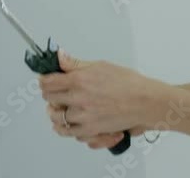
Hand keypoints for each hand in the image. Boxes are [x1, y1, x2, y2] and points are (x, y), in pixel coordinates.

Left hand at [38, 50, 166, 140]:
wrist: (145, 102)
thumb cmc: (128, 83)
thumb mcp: (100, 66)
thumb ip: (76, 64)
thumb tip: (60, 56)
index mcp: (79, 80)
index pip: (48, 82)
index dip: (44, 80)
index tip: (45, 80)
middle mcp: (78, 99)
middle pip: (49, 99)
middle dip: (49, 94)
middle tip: (55, 92)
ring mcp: (83, 117)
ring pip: (56, 118)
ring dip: (56, 113)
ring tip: (61, 108)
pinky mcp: (91, 131)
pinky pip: (70, 133)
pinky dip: (68, 129)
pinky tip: (71, 122)